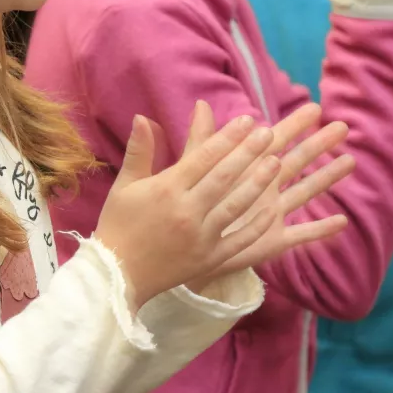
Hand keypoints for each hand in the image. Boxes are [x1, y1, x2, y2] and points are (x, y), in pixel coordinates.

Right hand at [95, 108, 281, 310]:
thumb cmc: (118, 226)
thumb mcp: (125, 185)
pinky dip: (256, 226)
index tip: (247, 121)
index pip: (203, 157)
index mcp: (166, 189)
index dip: (227, 137)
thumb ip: (139, 151)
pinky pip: (239, 241)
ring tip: (276, 163)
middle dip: (248, 153)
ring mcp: (200, 237)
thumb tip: (143, 116)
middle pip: (223, 177)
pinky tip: (273, 210)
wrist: (116, 276)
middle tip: (268, 133)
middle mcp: (186, 211)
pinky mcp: (209, 259)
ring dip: (258, 184)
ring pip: (235, 206)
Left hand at [185, 103, 354, 279]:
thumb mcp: (193, 171)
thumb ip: (203, 141)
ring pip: (305, 191)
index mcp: (247, 168)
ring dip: (327, 177)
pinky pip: (302, 235)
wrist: (186, 245)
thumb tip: (201, 103)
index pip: (275, 141)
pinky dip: (321, 230)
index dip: (294, 125)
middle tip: (342, 127)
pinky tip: (343, 222)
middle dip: (319, 145)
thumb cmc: (190, 205)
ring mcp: (272, 213)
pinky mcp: (273, 240)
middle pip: (297, 161)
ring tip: (350, 162)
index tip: (315, 108)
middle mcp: (265, 187)